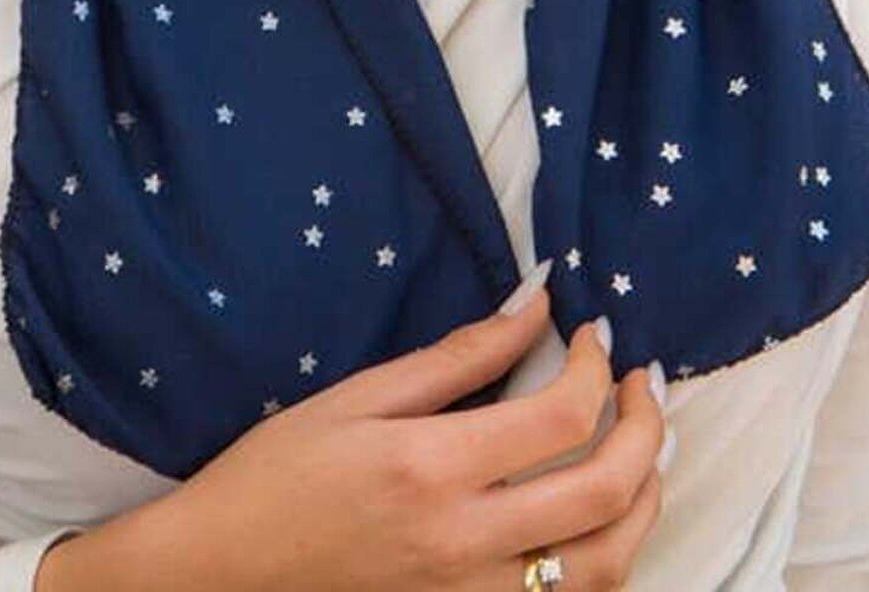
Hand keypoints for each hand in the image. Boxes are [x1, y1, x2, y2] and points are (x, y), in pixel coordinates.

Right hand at [151, 276, 667, 591]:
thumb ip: (456, 356)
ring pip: (607, 565)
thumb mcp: (357, 398)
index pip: (561, 419)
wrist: (223, 574)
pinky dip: (605, 560)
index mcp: (432, 469)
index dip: (596, 367)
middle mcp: (464, 543)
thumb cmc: (278, 474)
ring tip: (643, 449)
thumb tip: (534, 304)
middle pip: (605, 492)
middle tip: (642, 382)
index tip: (593, 334)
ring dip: (644, 501)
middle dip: (644, 426)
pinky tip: (600, 518)